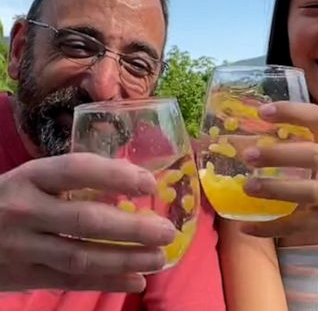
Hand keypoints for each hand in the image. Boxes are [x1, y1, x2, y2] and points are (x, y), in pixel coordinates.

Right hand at [0, 153, 175, 291]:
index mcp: (32, 176)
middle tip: (167, 231)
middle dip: (132, 228)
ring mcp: (22, 247)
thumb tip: (131, 177)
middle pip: (86, 220)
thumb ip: (75, 177)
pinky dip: (106, 282)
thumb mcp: (36, 177)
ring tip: (159, 257)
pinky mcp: (23, 276)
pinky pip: (70, 282)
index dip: (116, 175)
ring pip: (81, 257)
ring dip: (125, 259)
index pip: (77, 170)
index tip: (149, 183)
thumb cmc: (12, 197)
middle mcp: (25, 210)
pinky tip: (136, 281)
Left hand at [242, 101, 317, 252]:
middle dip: (279, 155)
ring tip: (247, 186)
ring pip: (307, 192)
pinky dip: (270, 228)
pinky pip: (297, 226)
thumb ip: (302, 139)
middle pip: (312, 156)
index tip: (262, 111)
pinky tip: (247, 227)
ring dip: (275, 190)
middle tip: (248, 155)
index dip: (291, 112)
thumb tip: (252, 133)